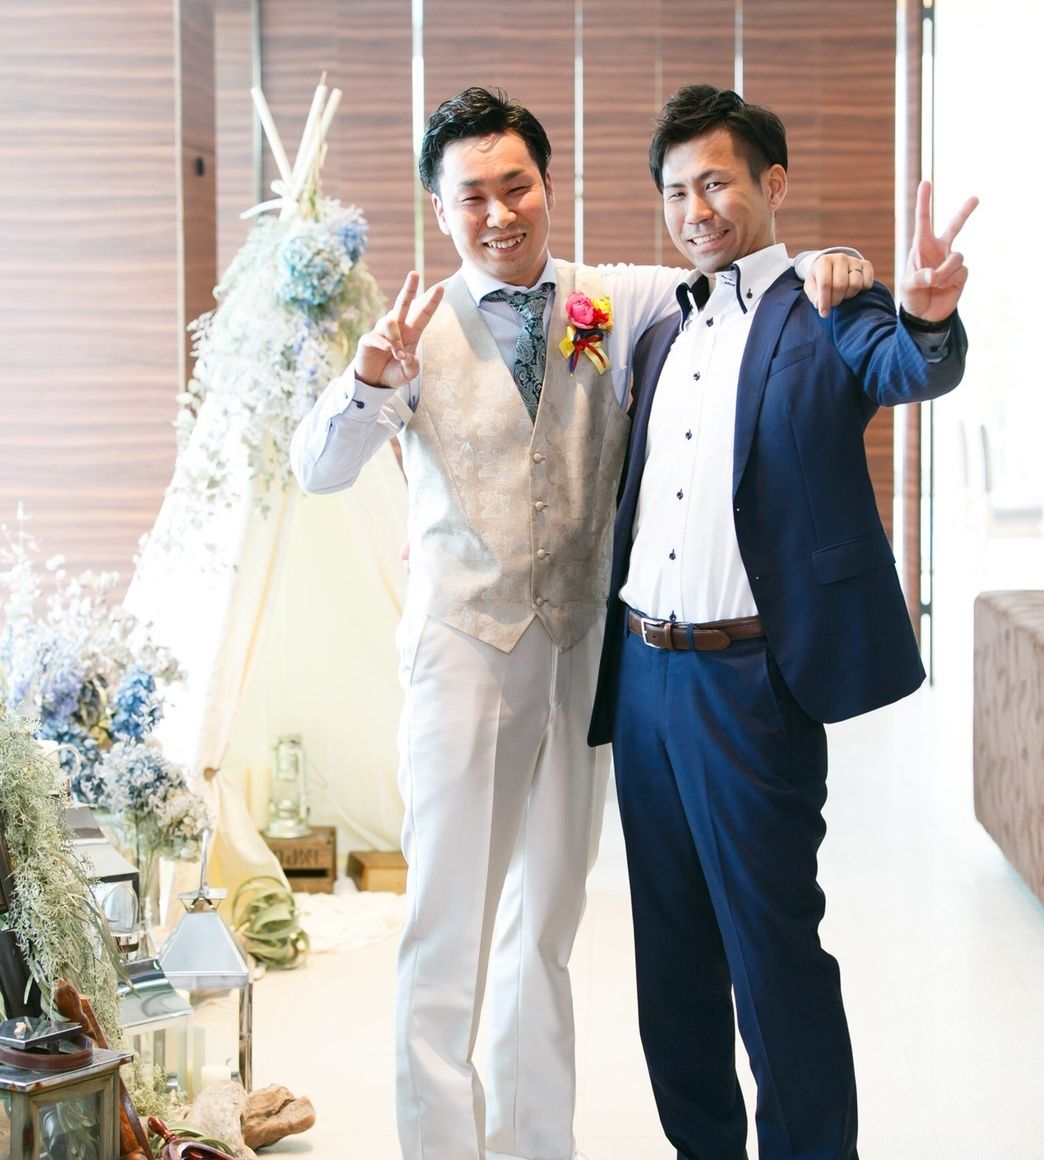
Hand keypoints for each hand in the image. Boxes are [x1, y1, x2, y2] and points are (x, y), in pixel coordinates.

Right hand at [355, 271, 444, 387]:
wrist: (375, 383)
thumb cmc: (394, 373)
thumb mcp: (409, 373)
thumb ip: (412, 366)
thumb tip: (405, 355)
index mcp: (411, 334)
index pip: (423, 315)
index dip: (431, 302)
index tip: (441, 288)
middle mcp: (397, 328)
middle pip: (404, 304)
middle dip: (409, 289)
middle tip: (415, 274)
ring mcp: (381, 332)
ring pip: (390, 322)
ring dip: (396, 339)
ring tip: (397, 355)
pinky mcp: (368, 339)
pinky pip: (377, 336)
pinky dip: (384, 344)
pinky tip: (387, 350)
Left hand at [804, 252, 874, 317]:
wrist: (833, 266)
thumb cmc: (819, 279)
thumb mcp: (811, 286)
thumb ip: (813, 295)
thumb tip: (820, 304)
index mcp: (824, 261)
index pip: (825, 284)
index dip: (825, 301)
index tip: (824, 314)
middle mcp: (840, 258)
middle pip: (840, 285)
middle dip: (836, 300)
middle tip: (833, 303)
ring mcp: (854, 260)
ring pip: (855, 285)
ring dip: (848, 296)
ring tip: (842, 296)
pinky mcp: (866, 264)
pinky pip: (867, 283)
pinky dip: (862, 290)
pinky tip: (853, 290)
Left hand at [899, 179, 977, 322]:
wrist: (924, 314)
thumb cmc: (912, 296)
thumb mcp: (908, 286)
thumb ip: (918, 278)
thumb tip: (933, 275)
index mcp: (922, 246)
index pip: (923, 221)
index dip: (924, 202)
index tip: (925, 182)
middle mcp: (939, 250)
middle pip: (954, 226)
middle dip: (964, 212)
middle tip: (975, 198)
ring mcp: (951, 260)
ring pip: (956, 257)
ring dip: (944, 272)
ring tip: (934, 283)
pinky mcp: (961, 273)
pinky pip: (960, 271)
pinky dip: (949, 280)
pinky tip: (943, 287)